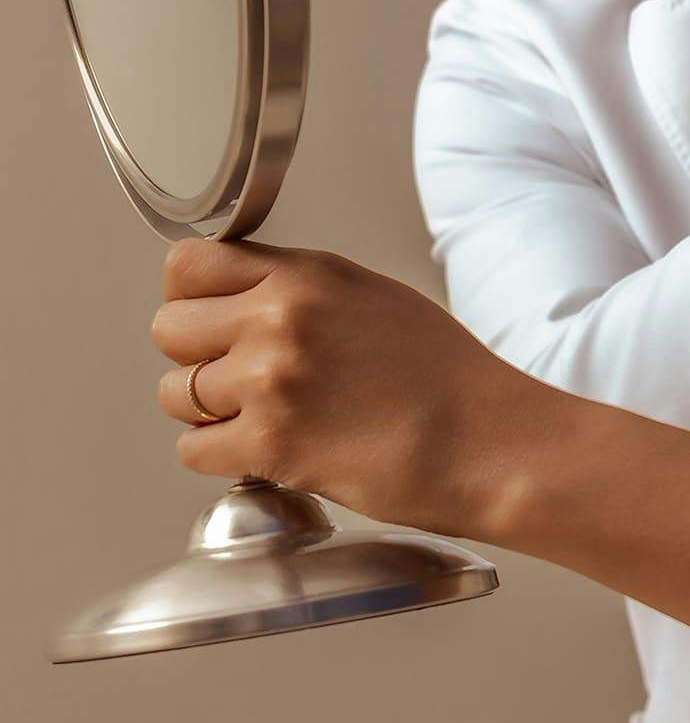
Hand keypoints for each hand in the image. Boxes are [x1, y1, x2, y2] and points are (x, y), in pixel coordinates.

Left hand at [151, 238, 555, 539]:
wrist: (488, 442)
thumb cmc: (448, 379)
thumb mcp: (375, 299)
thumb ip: (301, 292)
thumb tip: (239, 300)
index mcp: (309, 275)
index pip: (190, 264)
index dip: (191, 296)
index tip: (207, 318)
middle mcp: (281, 318)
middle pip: (169, 327)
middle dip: (196, 357)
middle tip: (242, 379)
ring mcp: (270, 380)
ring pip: (174, 393)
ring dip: (209, 412)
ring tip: (268, 418)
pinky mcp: (267, 443)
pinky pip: (192, 450)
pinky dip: (224, 458)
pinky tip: (274, 451)